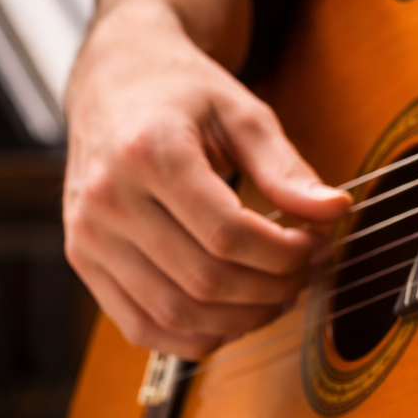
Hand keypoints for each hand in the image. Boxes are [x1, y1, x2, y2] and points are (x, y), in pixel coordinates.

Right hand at [63, 0, 350, 358]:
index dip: (285, 255)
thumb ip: (286, 167)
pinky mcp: (83, 260)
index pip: (228, 235)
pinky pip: (141, 326)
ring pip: (175, 313)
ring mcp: (89, 235)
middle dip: (272, 288)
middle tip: (306, 272)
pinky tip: (233, 316)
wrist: (115, 81)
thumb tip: (334, 211)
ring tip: (277, 294)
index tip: (317, 245)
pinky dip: (194, 336)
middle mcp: (108, 198)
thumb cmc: (182, 94)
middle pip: (204, 279)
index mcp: (148, 151)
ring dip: (241, 318)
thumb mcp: (242, 113)